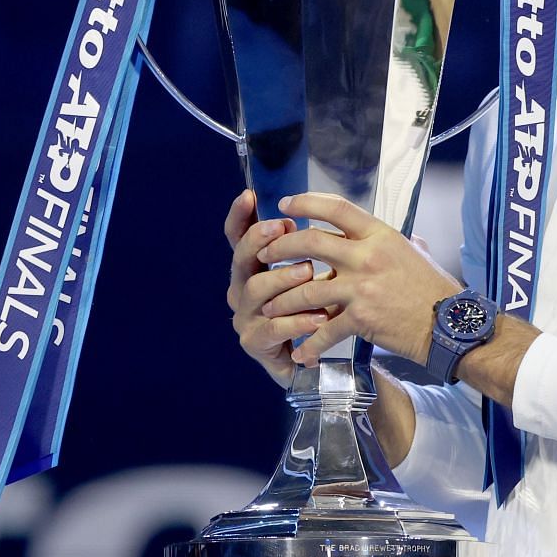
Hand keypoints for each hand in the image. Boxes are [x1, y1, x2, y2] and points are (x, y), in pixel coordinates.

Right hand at [224, 189, 328, 387]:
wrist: (314, 361)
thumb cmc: (311, 312)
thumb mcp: (311, 277)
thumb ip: (304, 249)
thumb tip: (305, 214)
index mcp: (252, 269)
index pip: (237, 238)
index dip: (239, 217)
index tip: (248, 195)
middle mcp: (241, 291)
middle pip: (242, 259)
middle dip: (262, 240)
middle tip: (285, 229)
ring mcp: (245, 317)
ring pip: (257, 291)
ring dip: (283, 278)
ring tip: (310, 272)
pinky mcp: (255, 343)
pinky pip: (274, 328)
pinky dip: (298, 321)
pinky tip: (319, 316)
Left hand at [254, 192, 460, 368]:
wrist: (450, 325)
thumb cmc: (435, 290)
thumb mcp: (416, 253)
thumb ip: (394, 244)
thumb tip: (392, 238)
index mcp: (380, 236)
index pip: (336, 208)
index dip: (306, 202)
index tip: (285, 204)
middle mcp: (368, 256)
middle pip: (309, 242)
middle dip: (279, 248)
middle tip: (264, 255)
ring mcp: (362, 287)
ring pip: (306, 288)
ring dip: (283, 299)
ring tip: (270, 307)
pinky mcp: (361, 317)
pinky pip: (324, 330)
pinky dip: (310, 344)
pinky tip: (301, 353)